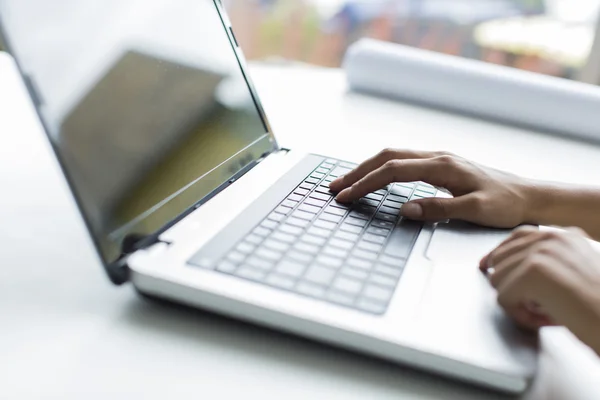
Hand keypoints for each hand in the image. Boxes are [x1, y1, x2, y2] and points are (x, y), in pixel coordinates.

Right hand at [329, 149, 532, 227]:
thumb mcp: (476, 211)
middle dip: (357, 171)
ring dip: (367, 168)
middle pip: (386, 157)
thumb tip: (405, 209)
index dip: (366, 183)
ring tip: (347, 182)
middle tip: (335, 187)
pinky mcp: (439, 165)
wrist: (529, 196)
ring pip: (392, 156)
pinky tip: (374, 177)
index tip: (347, 196)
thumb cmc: (506, 205)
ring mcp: (437, 159)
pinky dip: (381, 168)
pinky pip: (402, 161)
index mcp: (441, 166)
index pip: (392, 170)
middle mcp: (436, 157)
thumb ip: (440, 209)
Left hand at [481, 226, 599, 353]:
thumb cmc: (599, 307)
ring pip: (498, 280)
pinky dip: (519, 315)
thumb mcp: (574, 273)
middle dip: (513, 286)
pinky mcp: (533, 271)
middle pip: (501, 258)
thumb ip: (545, 263)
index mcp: (564, 235)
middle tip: (538, 307)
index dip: (500, 255)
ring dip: (517, 303)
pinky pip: (502, 297)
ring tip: (545, 314)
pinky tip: (542, 319)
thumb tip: (503, 266)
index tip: (488, 267)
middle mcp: (551, 237)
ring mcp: (541, 252)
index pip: (518, 237)